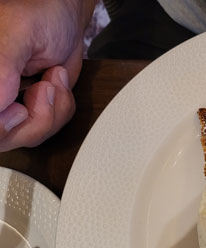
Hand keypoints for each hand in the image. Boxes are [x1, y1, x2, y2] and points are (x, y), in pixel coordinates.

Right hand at [0, 0, 94, 151]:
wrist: (62, 17)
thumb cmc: (39, 15)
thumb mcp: (18, 35)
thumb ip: (3, 69)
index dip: (0, 125)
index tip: (19, 109)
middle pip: (2, 137)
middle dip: (34, 117)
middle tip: (44, 88)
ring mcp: (5, 106)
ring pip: (26, 136)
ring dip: (51, 111)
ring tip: (52, 78)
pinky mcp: (27, 111)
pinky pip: (45, 128)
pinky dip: (60, 110)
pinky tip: (55, 84)